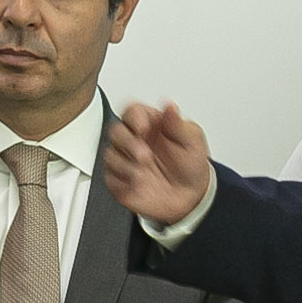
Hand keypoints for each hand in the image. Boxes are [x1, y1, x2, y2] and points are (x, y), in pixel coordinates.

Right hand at [103, 102, 213, 226]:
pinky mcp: (119, 181)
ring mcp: (126, 160)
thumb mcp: (192, 140)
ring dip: (126, 165)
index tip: (144, 127)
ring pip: (110, 155)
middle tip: (145, 155)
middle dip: (127, 143)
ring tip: (144, 174)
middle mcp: (134, 140)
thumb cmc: (190, 164)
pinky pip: (110, 178)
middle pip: (115, 131)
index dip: (134, 118)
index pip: (132, 111)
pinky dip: (122, 182)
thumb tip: (169, 105)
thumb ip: (177, 124)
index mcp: (150, 124)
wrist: (191, 196)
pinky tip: (137, 184)